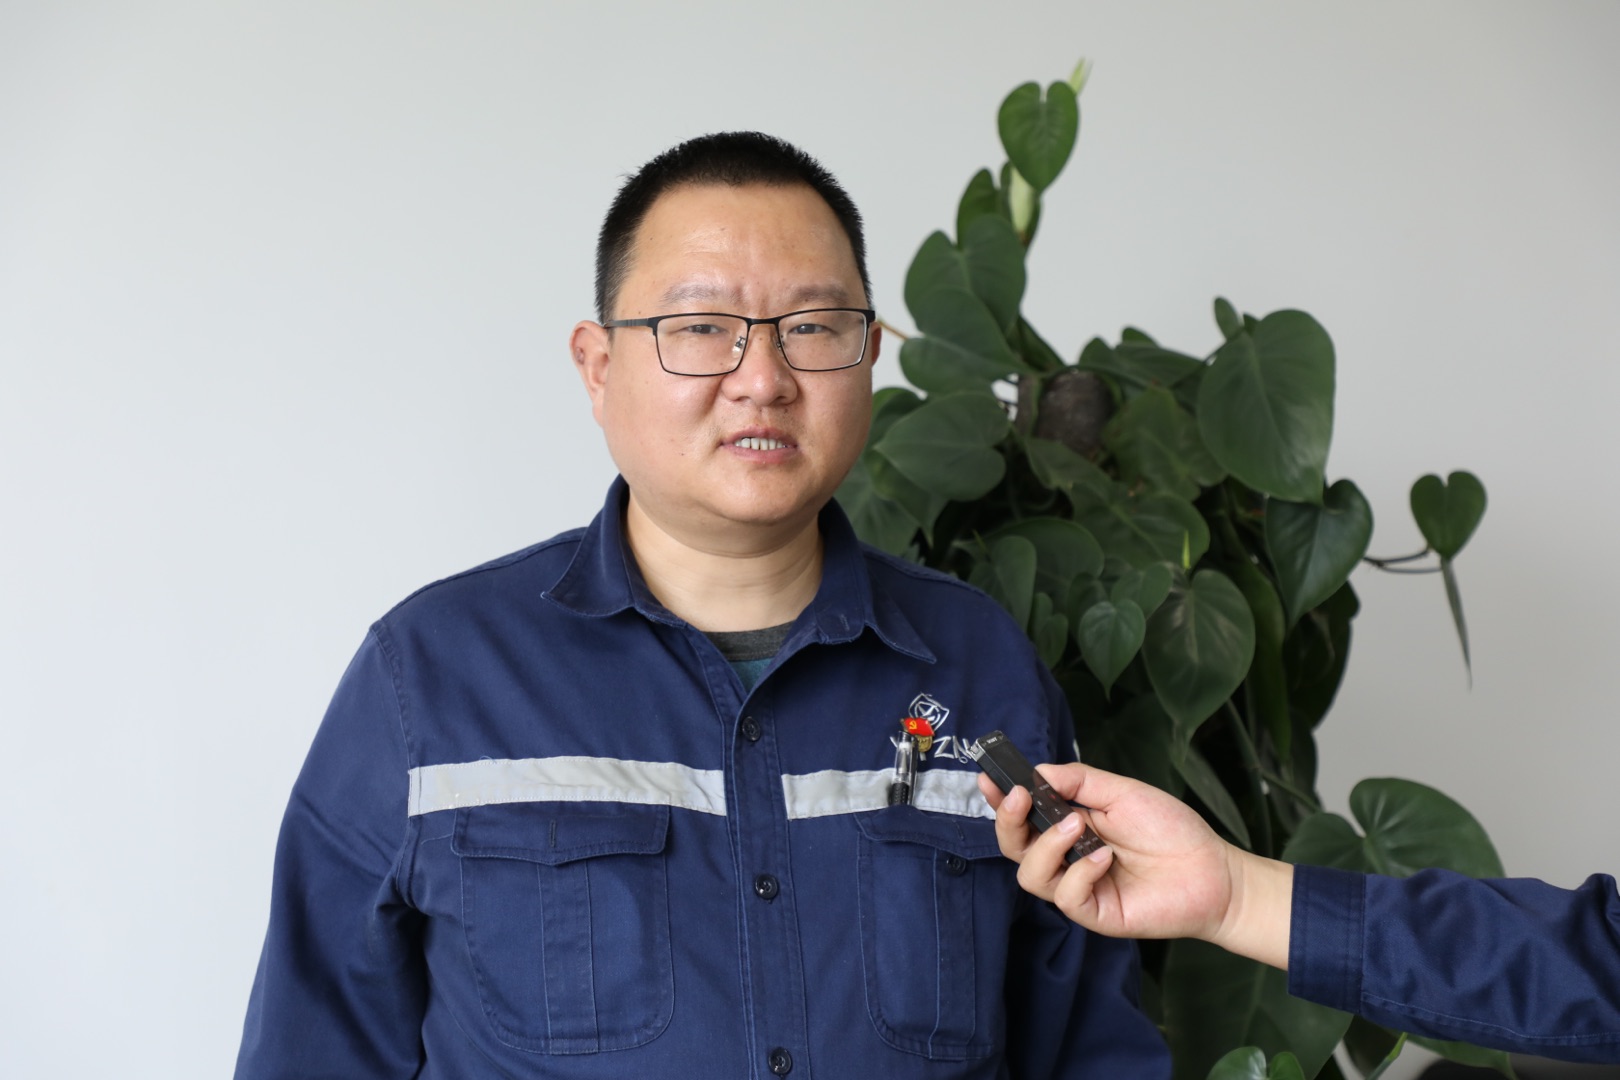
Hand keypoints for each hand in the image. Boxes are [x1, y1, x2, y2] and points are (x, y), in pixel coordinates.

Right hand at [978, 763, 1291, 966]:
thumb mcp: (1122, 792)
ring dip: (1046, 847)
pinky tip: (1106, 858)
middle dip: (1007, 822)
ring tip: (1077, 827)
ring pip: (1030, 875)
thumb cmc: (1171, 830)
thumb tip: (1038, 771)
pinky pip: (1066, 897)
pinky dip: (1080, 873)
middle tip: (1020, 798)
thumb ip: (1079, 782)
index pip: (1022, 815)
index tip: (989, 779)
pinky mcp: (1093, 913)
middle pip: (1013, 846)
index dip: (1000, 800)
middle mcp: (1065, 857)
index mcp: (1067, 825)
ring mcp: (1077, 887)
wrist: (1212, 871)